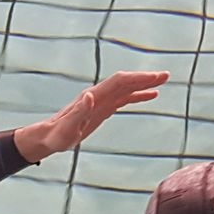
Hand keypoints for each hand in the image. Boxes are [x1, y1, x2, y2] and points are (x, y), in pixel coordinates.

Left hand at [14, 71, 169, 161]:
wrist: (48, 137)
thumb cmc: (56, 135)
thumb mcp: (66, 128)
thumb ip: (78, 112)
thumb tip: (90, 95)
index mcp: (93, 97)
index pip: (119, 82)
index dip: (137, 78)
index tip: (155, 78)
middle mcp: (98, 95)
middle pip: (125, 81)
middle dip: (145, 78)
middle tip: (166, 75)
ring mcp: (101, 101)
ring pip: (126, 88)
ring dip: (144, 84)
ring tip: (162, 82)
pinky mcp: (102, 109)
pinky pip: (124, 99)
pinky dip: (137, 95)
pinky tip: (150, 96)